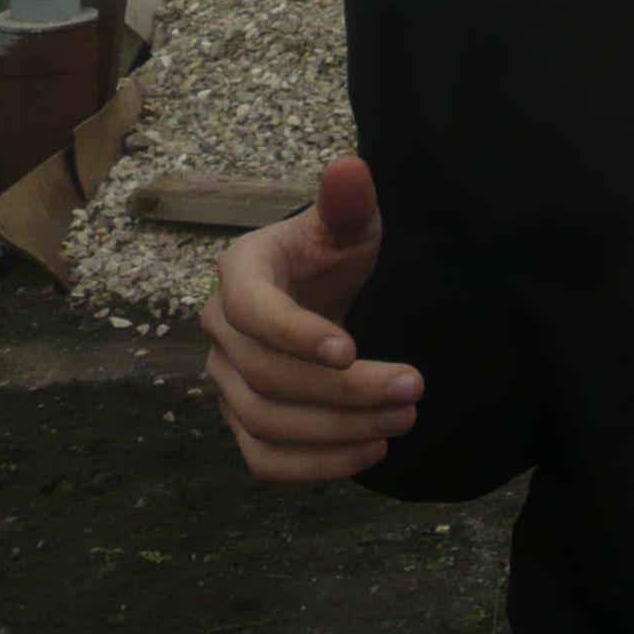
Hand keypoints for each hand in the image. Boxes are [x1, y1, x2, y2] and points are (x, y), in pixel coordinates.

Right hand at [201, 152, 423, 481]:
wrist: (319, 292)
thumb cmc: (331, 252)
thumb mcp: (348, 223)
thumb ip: (348, 200)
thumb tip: (349, 166)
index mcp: (241, 272)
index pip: (252, 311)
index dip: (295, 334)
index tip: (350, 350)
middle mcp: (221, 330)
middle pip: (266, 376)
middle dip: (341, 390)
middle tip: (412, 388)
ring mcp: (226, 381)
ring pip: (266, 422)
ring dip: (336, 431)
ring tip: (403, 420)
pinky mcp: (243, 422)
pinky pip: (263, 459)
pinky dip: (313, 466)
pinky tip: (370, 453)